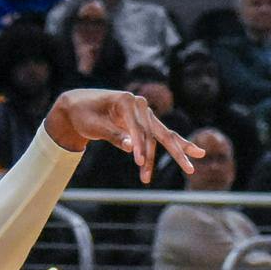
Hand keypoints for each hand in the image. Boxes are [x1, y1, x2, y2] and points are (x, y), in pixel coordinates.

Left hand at [44, 90, 204, 184]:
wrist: (79, 106)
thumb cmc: (84, 115)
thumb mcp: (93, 126)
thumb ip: (113, 135)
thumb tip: (132, 148)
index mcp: (126, 100)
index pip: (137, 127)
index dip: (139, 145)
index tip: (139, 162)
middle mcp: (140, 105)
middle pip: (158, 131)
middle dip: (173, 152)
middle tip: (188, 168)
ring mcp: (144, 114)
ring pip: (163, 135)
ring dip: (175, 154)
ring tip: (192, 168)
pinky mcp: (144, 123)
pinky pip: (160, 136)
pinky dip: (172, 147)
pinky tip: (191, 154)